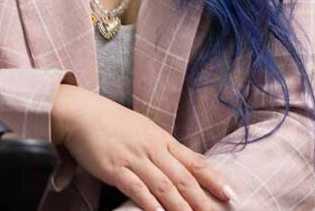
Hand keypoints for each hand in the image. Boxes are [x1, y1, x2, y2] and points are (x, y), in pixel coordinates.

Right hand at [51, 85, 234, 210]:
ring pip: (163, 185)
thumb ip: (163, 148)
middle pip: (182, 177)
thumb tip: (184, 165)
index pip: (195, 161)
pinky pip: (136, 189)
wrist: (84, 113)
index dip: (214, 178)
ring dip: (180, 206)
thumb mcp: (146, 130)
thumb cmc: (115, 123)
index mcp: (163, 139)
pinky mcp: (115, 169)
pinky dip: (150, 204)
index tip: (230, 193)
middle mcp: (153, 148)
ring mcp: (134, 158)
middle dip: (201, 199)